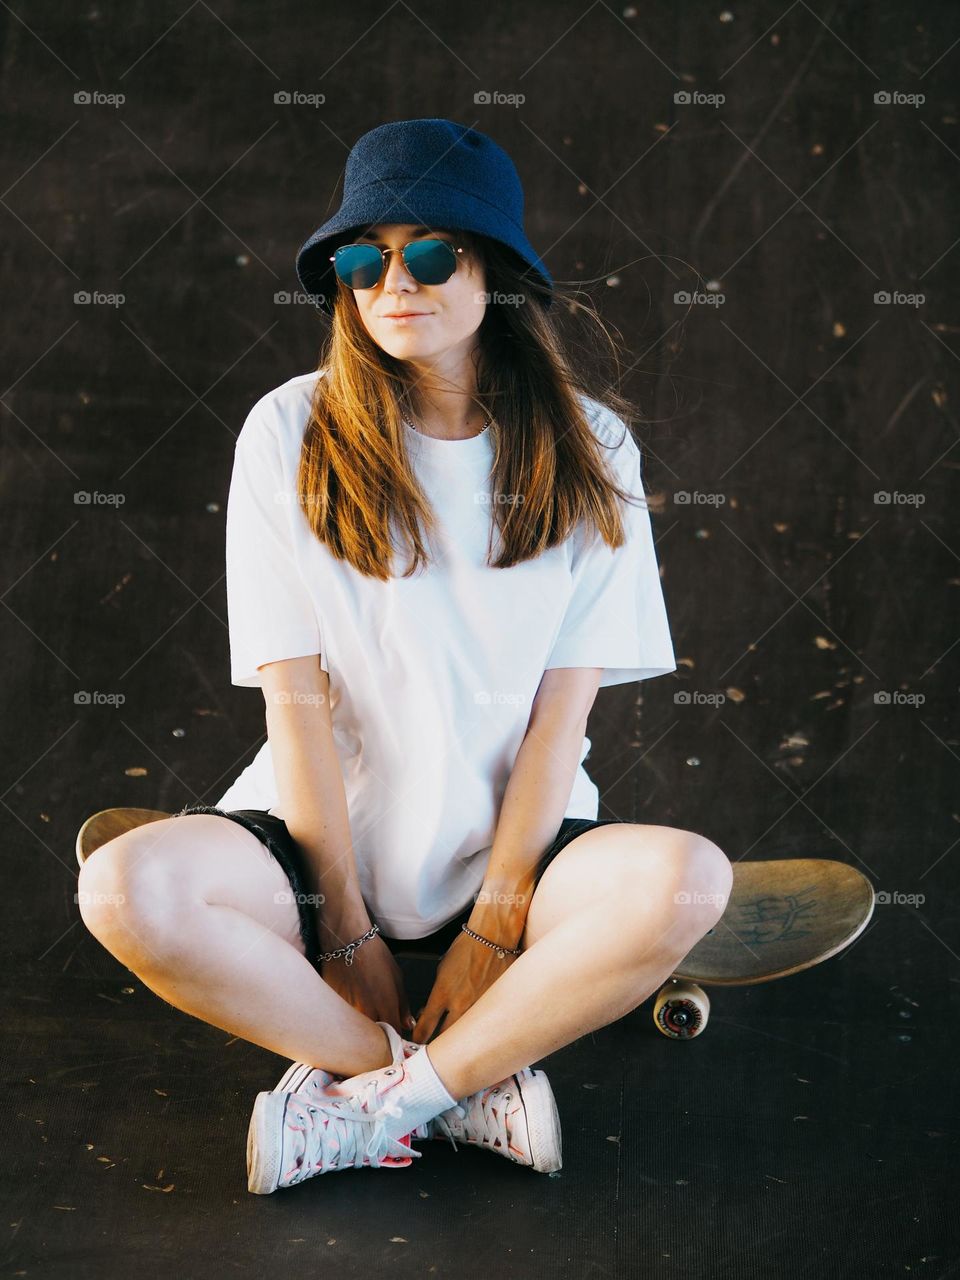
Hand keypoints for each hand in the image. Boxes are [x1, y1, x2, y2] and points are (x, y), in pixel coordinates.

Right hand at [320, 933, 416, 1037]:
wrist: (346, 941)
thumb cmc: (374, 954)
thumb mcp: (397, 976)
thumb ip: (403, 1004)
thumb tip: (408, 1023)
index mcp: (386, 1005)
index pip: (394, 1034)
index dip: (397, 1038)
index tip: (397, 1037)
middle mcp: (367, 1012)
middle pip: (374, 1037)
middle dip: (379, 1037)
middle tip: (381, 1027)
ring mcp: (348, 1010)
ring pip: (358, 1029)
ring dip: (363, 1027)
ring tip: (364, 1013)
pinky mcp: (333, 1006)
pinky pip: (344, 1018)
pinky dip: (348, 1016)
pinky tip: (351, 1003)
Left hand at [411, 927, 517, 1043]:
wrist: (493, 937)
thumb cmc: (468, 947)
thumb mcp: (443, 968)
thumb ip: (438, 992)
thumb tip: (431, 1009)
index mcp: (442, 993)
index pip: (425, 1026)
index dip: (419, 1037)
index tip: (418, 1040)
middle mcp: (460, 1004)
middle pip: (444, 1038)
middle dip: (437, 1044)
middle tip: (435, 1046)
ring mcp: (479, 1007)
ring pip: (465, 1034)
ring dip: (459, 1037)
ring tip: (456, 1038)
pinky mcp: (495, 1006)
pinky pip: (483, 1023)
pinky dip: (478, 1025)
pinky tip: (477, 1024)